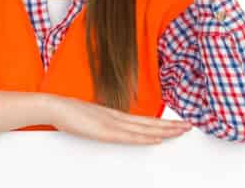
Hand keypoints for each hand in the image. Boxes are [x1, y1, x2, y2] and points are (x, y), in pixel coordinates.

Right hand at [47, 93, 191, 144]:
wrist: (55, 106)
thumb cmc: (68, 112)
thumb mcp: (90, 119)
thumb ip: (102, 123)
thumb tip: (109, 128)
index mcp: (115, 115)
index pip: (144, 121)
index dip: (162, 123)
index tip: (176, 124)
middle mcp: (118, 118)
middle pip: (150, 123)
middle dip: (171, 126)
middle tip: (189, 126)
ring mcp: (112, 124)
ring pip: (144, 129)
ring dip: (164, 130)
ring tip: (181, 131)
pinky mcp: (105, 131)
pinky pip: (129, 136)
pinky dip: (144, 138)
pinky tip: (156, 139)